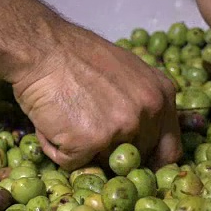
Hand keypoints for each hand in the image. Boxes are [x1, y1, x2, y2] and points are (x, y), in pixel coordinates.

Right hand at [12, 23, 181, 170]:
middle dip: (108, 151)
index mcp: (161, 95)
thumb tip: (136, 136)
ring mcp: (121, 129)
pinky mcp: (91, 142)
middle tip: (82, 126)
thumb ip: (138, 101)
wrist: (41, 48)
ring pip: (101, 162)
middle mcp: (148, 112)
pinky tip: (50, 121)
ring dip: (79, 149)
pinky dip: (55, 147)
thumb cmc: (73, 54)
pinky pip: (71, 162)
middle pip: (134, 158)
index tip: (130, 162)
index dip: (148, 159)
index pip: (169, 149)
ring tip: (64, 117)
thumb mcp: (125, 71)